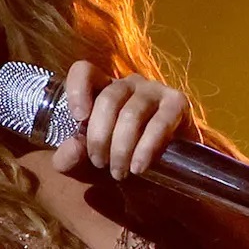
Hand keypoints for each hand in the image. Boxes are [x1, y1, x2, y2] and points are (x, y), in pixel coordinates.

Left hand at [48, 61, 189, 181]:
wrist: (163, 176)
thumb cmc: (121, 162)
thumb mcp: (88, 166)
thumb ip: (71, 159)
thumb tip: (73, 147)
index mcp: (101, 90)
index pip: (85, 71)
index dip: (78, 89)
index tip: (78, 119)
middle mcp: (127, 84)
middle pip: (108, 98)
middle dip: (100, 136)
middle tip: (100, 164)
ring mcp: (154, 90)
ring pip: (131, 113)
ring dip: (122, 147)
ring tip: (119, 172)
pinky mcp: (177, 104)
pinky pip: (160, 122)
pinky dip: (146, 148)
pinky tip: (138, 167)